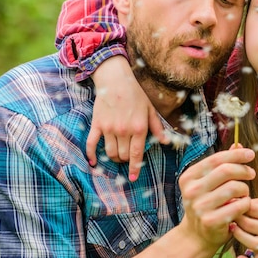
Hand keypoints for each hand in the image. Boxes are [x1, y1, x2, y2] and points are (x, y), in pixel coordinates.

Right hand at [88, 55, 166, 180]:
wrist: (116, 80)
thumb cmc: (136, 94)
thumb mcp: (150, 110)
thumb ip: (157, 127)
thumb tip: (166, 142)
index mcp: (139, 128)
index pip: (137, 154)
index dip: (135, 168)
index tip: (133, 177)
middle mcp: (124, 131)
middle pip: (123, 155)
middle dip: (126, 160)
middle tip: (127, 157)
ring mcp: (109, 128)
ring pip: (110, 153)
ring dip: (114, 158)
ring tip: (117, 155)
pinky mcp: (97, 125)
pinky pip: (92, 144)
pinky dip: (91, 155)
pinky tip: (93, 163)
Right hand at [178, 148, 255, 251]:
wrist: (196, 236)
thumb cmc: (207, 204)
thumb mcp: (210, 182)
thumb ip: (223, 164)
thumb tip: (238, 145)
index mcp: (189, 177)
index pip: (217, 159)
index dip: (236, 155)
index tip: (250, 154)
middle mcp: (192, 190)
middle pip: (226, 170)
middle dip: (243, 170)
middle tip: (252, 174)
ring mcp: (200, 207)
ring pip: (235, 187)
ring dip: (245, 189)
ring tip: (244, 193)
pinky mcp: (211, 221)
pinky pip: (239, 205)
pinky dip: (245, 203)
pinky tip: (243, 206)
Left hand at [232, 198, 257, 257]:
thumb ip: (253, 203)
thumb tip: (234, 202)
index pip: (252, 209)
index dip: (240, 205)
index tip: (235, 204)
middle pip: (249, 225)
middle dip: (237, 218)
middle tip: (231, 214)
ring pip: (250, 242)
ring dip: (237, 234)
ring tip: (232, 227)